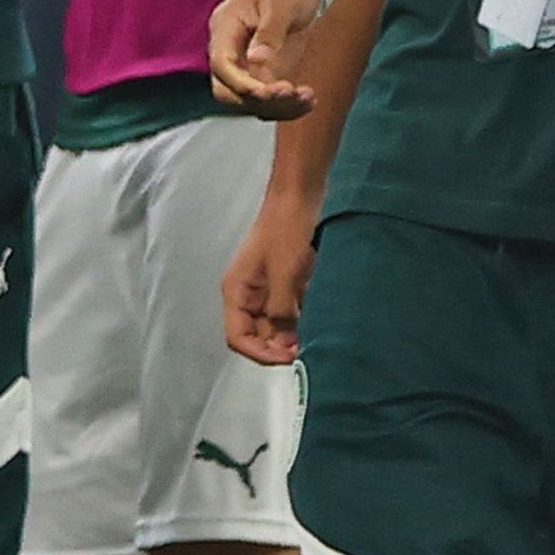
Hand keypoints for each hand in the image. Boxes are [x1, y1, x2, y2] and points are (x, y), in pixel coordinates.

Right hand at [209, 0, 331, 117]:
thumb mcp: (282, 0)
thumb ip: (271, 29)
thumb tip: (257, 60)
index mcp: (225, 27)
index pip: (221, 64)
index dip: (240, 82)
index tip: (268, 91)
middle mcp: (230, 50)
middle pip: (227, 90)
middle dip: (257, 100)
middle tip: (291, 93)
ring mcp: (245, 65)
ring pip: (248, 101)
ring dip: (276, 107)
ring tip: (307, 98)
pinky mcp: (263, 74)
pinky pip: (267, 101)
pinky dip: (286, 107)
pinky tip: (308, 100)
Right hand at [222, 186, 318, 365]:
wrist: (299, 197)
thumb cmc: (286, 229)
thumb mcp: (285, 273)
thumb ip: (280, 309)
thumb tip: (283, 340)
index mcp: (236, 291)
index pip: (238, 337)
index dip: (261, 353)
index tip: (289, 358)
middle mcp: (247, 294)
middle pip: (256, 334)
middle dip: (278, 347)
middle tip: (306, 352)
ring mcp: (264, 288)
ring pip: (273, 324)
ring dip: (291, 335)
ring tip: (314, 340)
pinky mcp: (282, 283)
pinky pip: (287, 311)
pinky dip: (300, 320)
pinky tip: (318, 322)